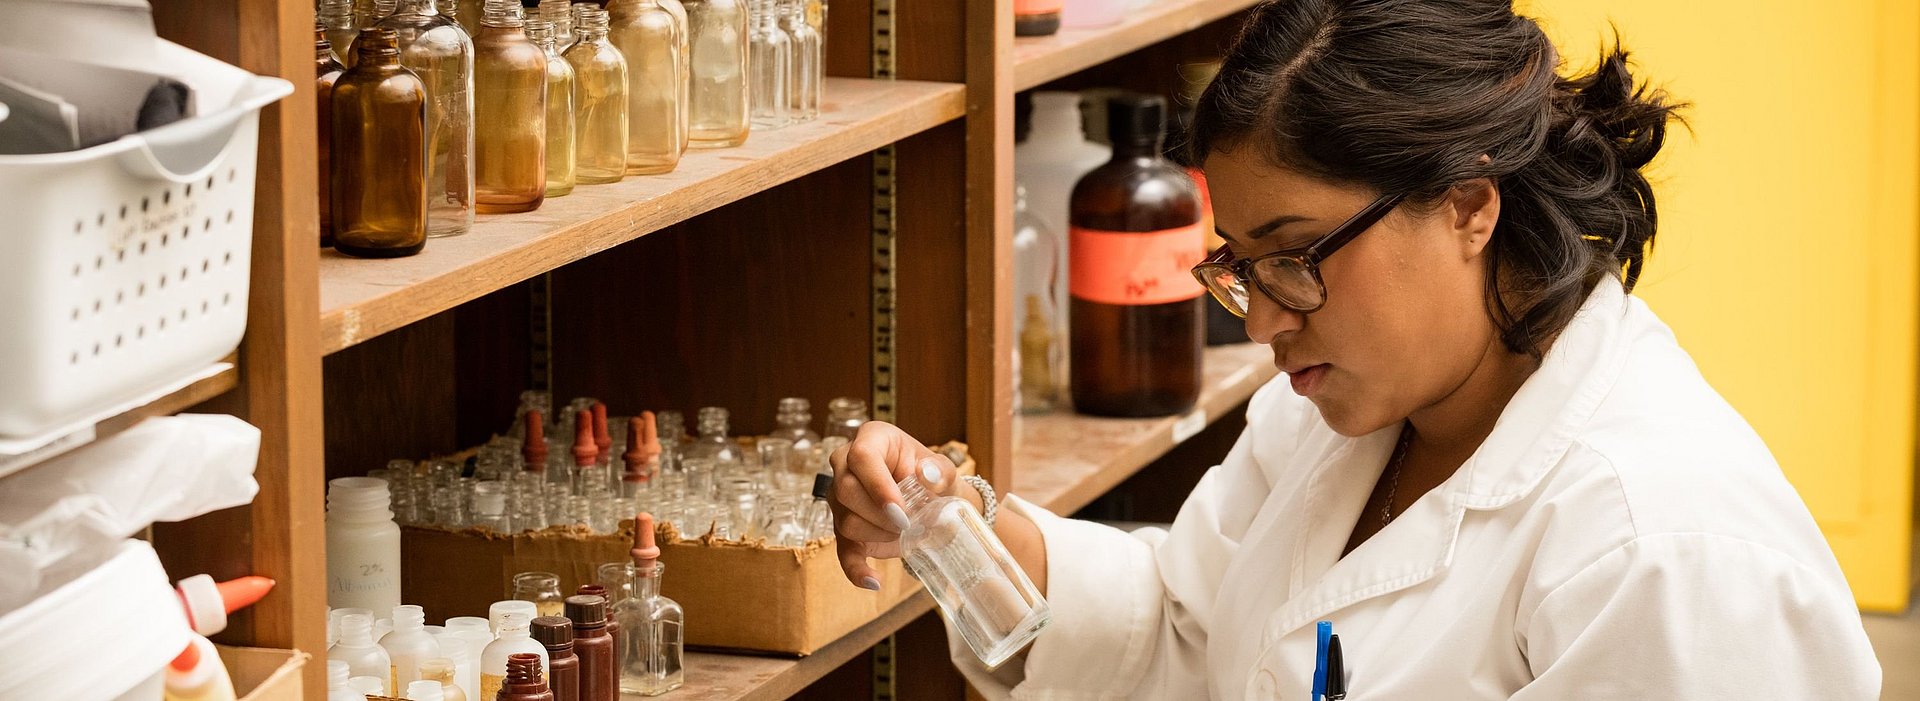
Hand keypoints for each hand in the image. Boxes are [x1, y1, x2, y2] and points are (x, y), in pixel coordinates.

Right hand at [827, 421, 957, 589]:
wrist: (930, 500)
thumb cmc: (932, 478)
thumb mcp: (943, 470)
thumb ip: (939, 471)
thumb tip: (927, 475)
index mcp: (872, 439)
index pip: (861, 456)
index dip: (877, 485)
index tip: (900, 510)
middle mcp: (846, 464)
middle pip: (845, 490)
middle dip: (878, 515)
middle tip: (907, 524)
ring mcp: (840, 497)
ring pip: (844, 521)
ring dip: (877, 534)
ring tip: (903, 534)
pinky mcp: (843, 527)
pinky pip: (842, 550)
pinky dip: (856, 569)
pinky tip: (873, 581)